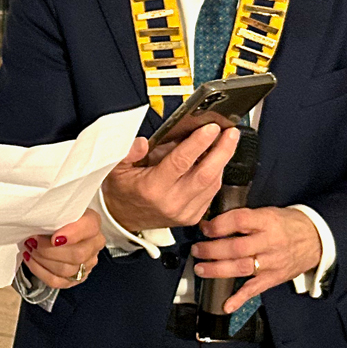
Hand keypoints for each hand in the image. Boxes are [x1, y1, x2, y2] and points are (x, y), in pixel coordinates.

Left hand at [22, 209, 104, 288]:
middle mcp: (95, 244)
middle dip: (49, 250)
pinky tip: (31, 260)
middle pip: (78, 254)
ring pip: (67, 270)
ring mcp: (88, 263)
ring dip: (42, 260)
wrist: (55, 227)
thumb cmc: (55, 216)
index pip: (89, 227)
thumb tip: (40, 218)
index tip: (53, 237)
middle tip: (33, 241)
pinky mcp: (77, 278)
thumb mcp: (57, 208)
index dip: (72, 234)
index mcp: (92, 222)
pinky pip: (58, 282)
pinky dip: (40, 271)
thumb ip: (55, 211)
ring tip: (30, 248)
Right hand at [102, 124, 238, 232]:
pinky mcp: (192, 216)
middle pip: (205, 174)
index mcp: (152, 188)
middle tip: (230, 133)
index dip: (198, 143)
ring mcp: (185, 212)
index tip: (210, 128)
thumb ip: (128, 152)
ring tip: (227, 141)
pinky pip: (211, 193)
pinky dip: (217, 175)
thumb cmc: (122, 191)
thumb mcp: (116, 168)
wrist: (124, 219)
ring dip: (222, 161)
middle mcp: (171, 202)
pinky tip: (217, 161)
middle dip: (222, 150)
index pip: (181, 162)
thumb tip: (143, 142)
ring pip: (212, 184)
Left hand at [192, 206, 322, 312]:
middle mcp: (269, 243)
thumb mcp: (267, 212)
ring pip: (242, 268)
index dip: (219, 225)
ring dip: (218, 270)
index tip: (204, 227)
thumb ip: (244, 217)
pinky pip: (255, 289)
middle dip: (212, 250)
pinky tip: (226, 305)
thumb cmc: (286, 223)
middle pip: (237, 248)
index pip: (239, 221)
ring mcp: (272, 263)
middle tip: (196, 250)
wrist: (317, 239)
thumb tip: (212, 222)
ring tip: (200, 269)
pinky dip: (240, 299)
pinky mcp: (274, 278)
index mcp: (267, 222)